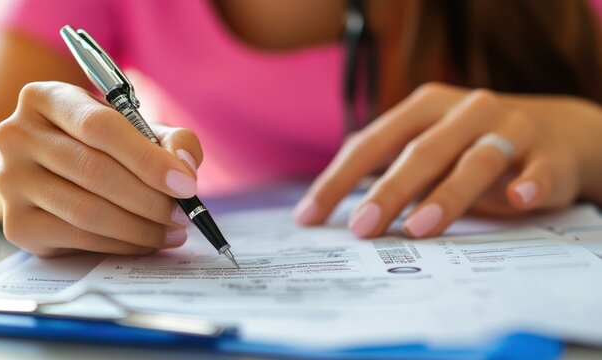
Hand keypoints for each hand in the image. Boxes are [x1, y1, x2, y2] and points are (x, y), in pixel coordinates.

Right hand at [0, 82, 202, 255]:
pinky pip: (78, 239)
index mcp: (46, 98)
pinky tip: (147, 242)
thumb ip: (173, 140)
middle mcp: (17, 135)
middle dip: (150, 199)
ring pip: (86, 211)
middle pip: (94, 171)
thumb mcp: (140, 130)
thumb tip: (184, 167)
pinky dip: (122, 245)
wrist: (49, 173)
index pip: (100, 127)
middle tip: (183, 214)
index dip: (149, 159)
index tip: (186, 184)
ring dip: (140, 227)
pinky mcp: (16, 224)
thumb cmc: (103, 146)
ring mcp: (10, 182)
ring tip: (173, 230)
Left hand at [295, 82, 601, 237]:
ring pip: (476, 160)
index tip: (309, 217)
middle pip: (420, 151)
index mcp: (423, 107)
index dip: (338, 180)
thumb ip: (389, 169)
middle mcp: (464, 111)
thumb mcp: (426, 148)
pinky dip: (529, 183)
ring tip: (419, 228)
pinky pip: (538, 170)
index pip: (371, 143)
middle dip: (388, 191)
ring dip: (447, 196)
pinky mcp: (548, 154)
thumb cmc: (471, 146)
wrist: (555, 133)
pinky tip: (518, 199)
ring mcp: (510, 128)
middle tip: (361, 228)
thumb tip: (334, 209)